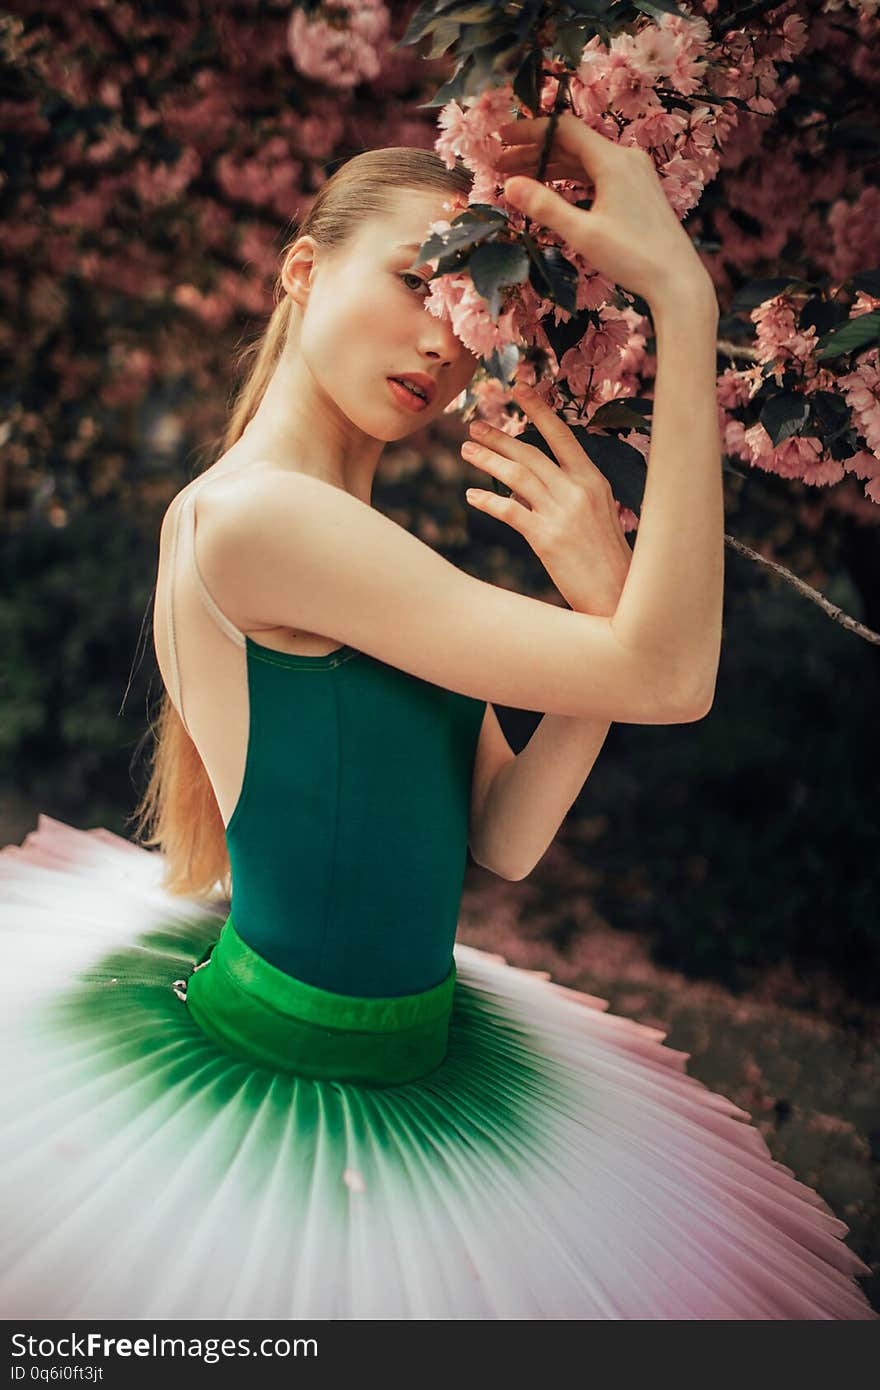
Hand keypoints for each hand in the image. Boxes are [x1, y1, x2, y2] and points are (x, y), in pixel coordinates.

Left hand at [462, 385, 631, 616]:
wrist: (619, 593)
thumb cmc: (606, 557)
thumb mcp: (599, 513)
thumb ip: (571, 491)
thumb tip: (536, 481)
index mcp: (593, 479)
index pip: (562, 435)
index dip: (539, 410)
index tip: (519, 388)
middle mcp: (578, 490)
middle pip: (531, 453)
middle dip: (500, 436)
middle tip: (475, 425)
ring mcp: (562, 513)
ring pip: (516, 476)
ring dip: (488, 460)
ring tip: (466, 450)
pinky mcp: (547, 538)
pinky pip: (510, 511)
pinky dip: (488, 501)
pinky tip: (471, 496)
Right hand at [495, 112, 715, 312]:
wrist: (677, 280)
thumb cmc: (632, 257)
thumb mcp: (582, 233)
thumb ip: (545, 206)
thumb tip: (509, 185)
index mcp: (613, 160)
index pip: (563, 129)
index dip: (529, 130)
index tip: (501, 137)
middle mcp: (626, 158)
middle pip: (571, 144)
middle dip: (534, 152)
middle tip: (499, 165)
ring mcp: (634, 174)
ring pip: (584, 161)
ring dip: (551, 167)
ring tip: (519, 180)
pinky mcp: (638, 190)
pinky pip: (597, 175)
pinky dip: (572, 179)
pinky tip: (553, 191)